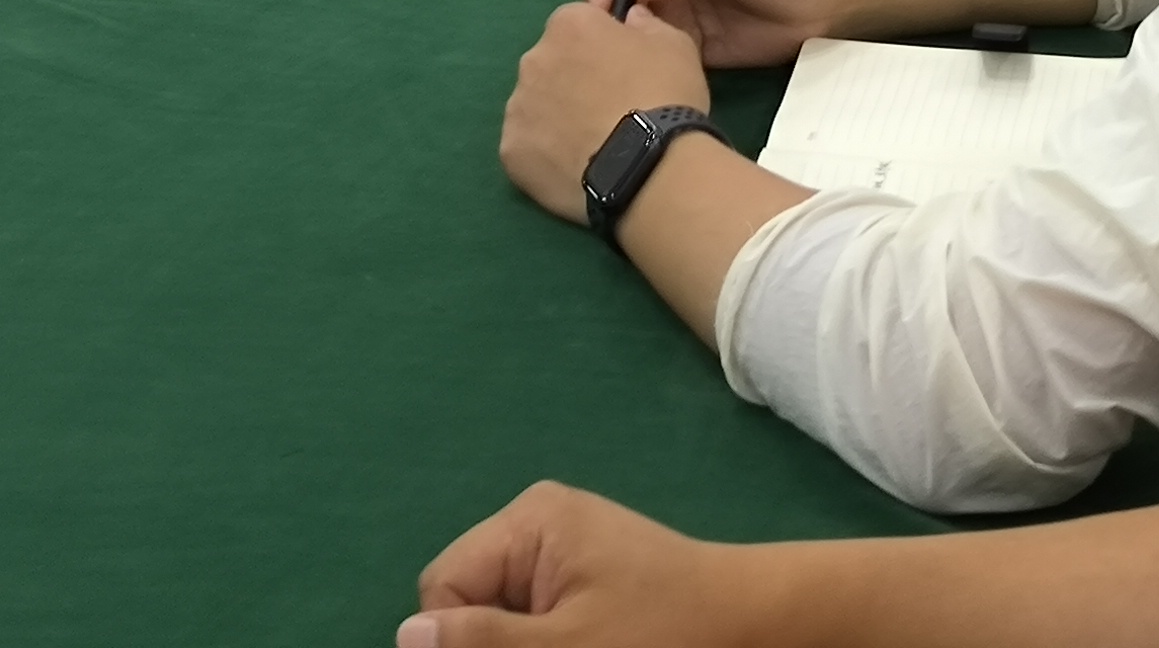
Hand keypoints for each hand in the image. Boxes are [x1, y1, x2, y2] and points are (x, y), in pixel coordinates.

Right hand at [406, 483, 764, 647]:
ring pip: (501, 616)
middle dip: (491, 644)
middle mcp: (538, 525)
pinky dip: (545, 641)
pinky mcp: (586, 580)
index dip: (456, 638)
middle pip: (469, 600)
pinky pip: (535, 617)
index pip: (443, 585)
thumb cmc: (664, 633)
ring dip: (519, 644)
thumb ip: (483, 642)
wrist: (754, 626)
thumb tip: (404, 636)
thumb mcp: (567, 646)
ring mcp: (564, 552)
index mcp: (529, 523)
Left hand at [496, 0, 710, 224]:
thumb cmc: (664, 96)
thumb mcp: (674, 43)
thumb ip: (646, 24)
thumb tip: (632, 19)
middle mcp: (533, 59)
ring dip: (556, 116)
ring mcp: (518, 107)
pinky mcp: (512, 151)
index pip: (576, 25)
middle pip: (550, 64)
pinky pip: (528, 146)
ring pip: (535, 105)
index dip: (597, 46)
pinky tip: (575, 167)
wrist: (650, 167)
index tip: (618, 69)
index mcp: (569, 25)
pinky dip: (545, 153)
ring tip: (593, 142)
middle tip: (606, 107)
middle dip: (572, 79)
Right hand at [589, 0, 852, 69]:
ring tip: (622, 60)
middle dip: (604, 12)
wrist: (825, 3)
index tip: (600, 1)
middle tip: (605, 40)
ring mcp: (676, 13)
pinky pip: (656, 53)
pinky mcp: (689, 47)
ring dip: (621, 41)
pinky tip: (645, 74)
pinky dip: (645, 62)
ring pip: (631, 26)